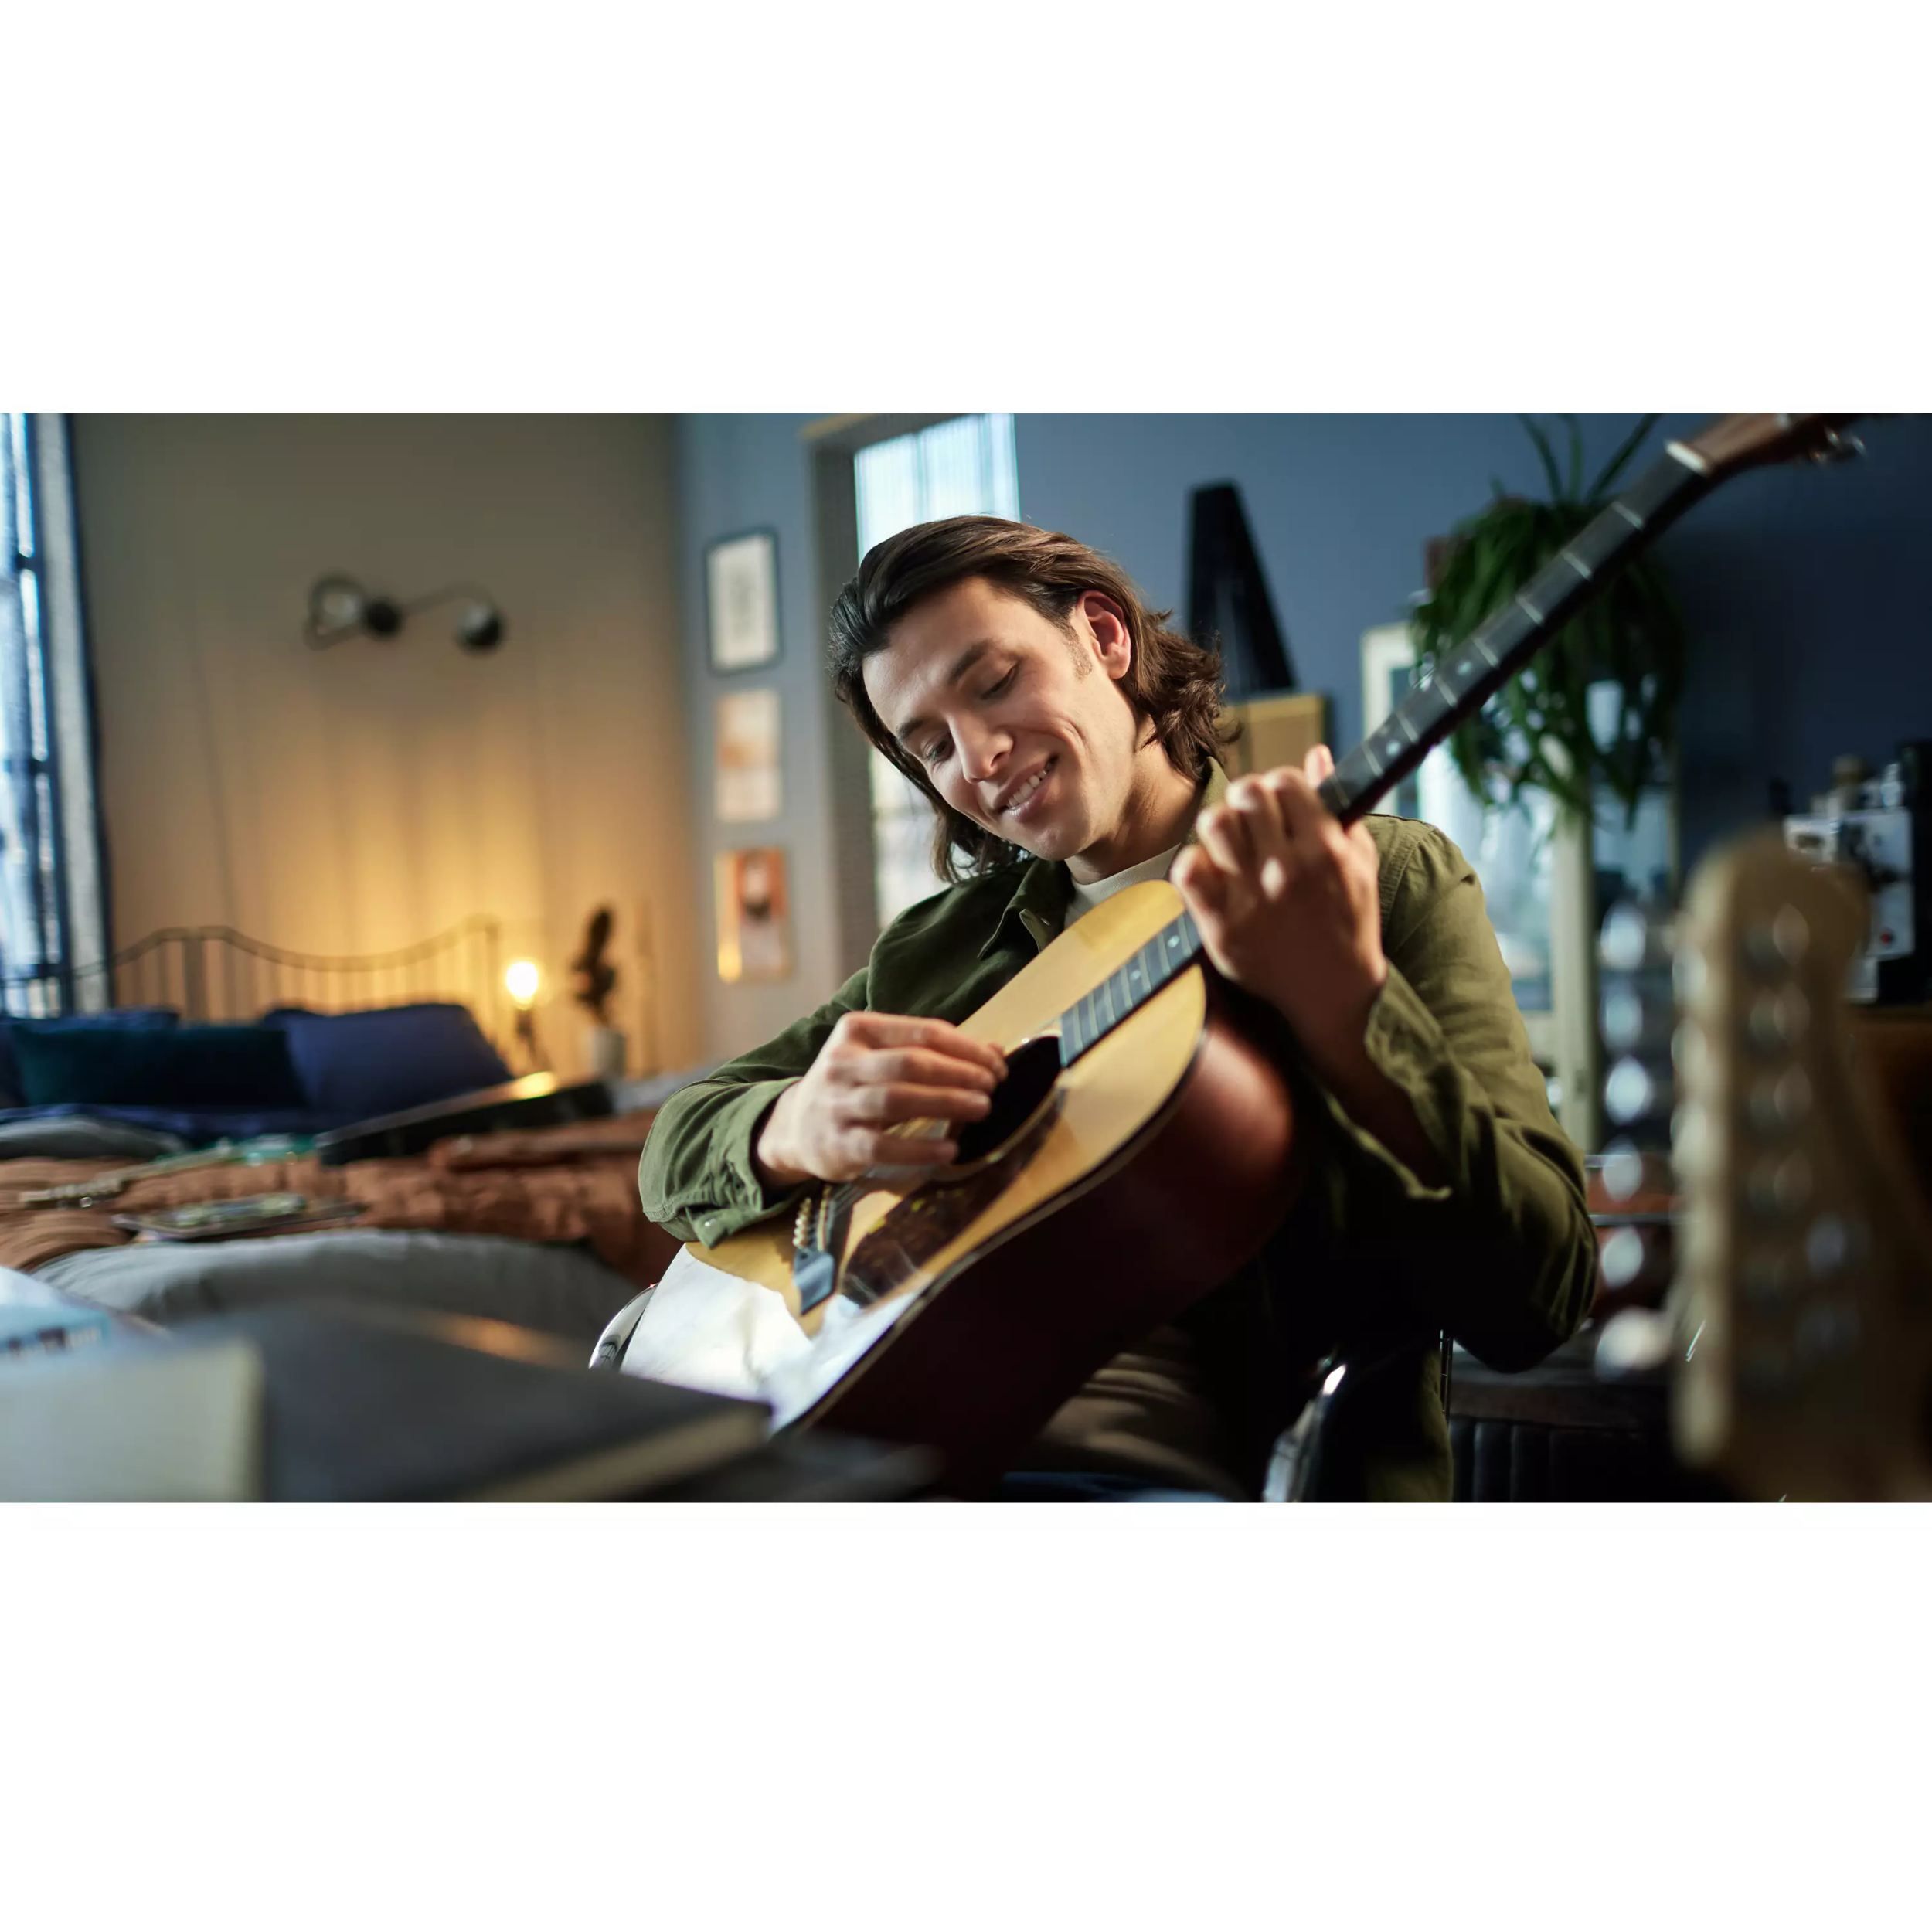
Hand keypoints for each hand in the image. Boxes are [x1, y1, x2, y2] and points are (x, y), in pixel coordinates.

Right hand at [755, 1013, 1006, 1185]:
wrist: (796, 1126)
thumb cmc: (854, 1084)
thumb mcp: (884, 1057)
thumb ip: (935, 1052)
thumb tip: (996, 1052)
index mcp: (857, 1030)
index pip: (921, 1032)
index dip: (966, 1048)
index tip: (996, 1065)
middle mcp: (842, 1063)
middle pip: (910, 1064)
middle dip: (958, 1074)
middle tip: (991, 1087)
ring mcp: (837, 1104)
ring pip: (896, 1100)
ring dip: (945, 1103)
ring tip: (981, 1108)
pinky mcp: (838, 1144)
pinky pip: (883, 1147)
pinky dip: (919, 1149)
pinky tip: (949, 1149)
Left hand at [1172, 744, 1387, 1080]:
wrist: (1335, 992)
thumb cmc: (1349, 920)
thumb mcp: (1358, 861)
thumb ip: (1336, 807)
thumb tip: (1317, 756)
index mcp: (1325, 849)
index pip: (1285, 782)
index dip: (1279, 785)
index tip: (1279, 803)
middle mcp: (1288, 871)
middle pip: (1246, 793)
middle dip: (1247, 799)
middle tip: (1251, 818)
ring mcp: (1252, 900)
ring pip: (1214, 824)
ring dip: (1220, 827)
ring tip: (1231, 846)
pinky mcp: (1222, 928)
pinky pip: (1187, 870)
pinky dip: (1193, 864)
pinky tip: (1212, 874)